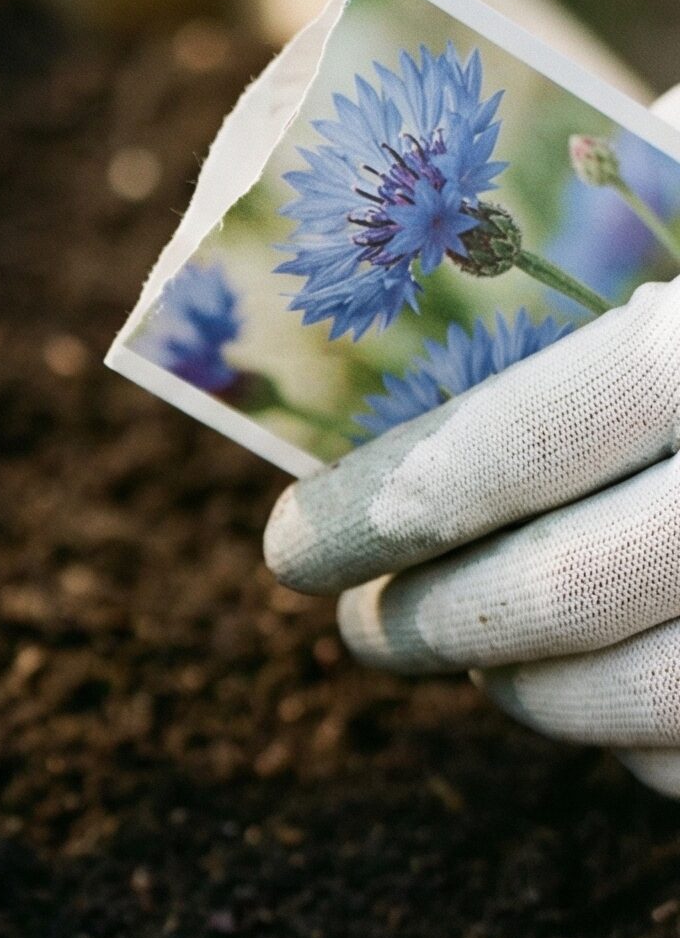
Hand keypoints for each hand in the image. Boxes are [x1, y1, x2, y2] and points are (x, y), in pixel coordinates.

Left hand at [266, 86, 679, 795]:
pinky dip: (626, 735)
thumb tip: (339, 283)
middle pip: (558, 596)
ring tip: (472, 649)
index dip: (376, 511)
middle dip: (427, 623)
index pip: (518, 446)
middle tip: (367, 623)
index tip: (295, 544)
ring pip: (628, 700)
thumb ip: (546, 245)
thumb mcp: (673, 202)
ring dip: (519, 687)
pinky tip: (593, 679)